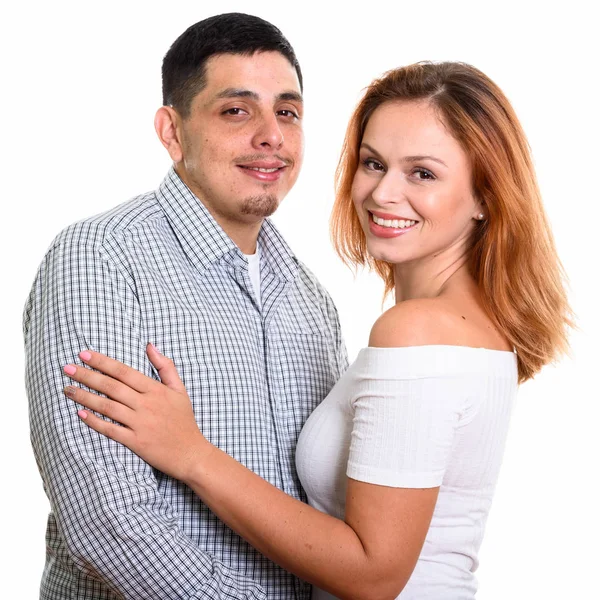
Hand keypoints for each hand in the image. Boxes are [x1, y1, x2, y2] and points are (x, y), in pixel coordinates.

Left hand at [62, 344, 211, 482]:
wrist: (191, 453)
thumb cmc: (184, 420)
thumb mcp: (180, 390)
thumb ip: (166, 366)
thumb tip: (150, 345)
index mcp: (156, 390)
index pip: (125, 372)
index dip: (103, 362)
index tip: (84, 354)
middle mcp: (146, 405)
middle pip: (112, 387)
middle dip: (87, 376)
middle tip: (67, 368)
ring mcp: (140, 424)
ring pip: (107, 407)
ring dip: (85, 397)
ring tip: (67, 389)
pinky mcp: (136, 442)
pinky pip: (111, 430)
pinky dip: (95, 422)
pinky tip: (80, 414)